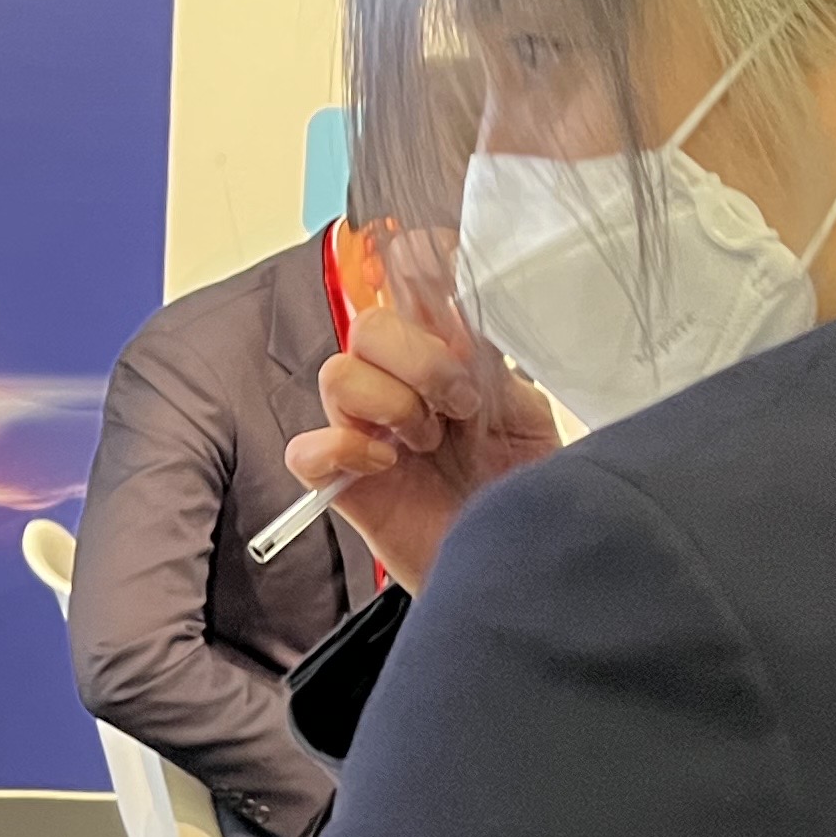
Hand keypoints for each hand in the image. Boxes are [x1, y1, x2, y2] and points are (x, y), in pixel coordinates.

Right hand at [286, 230, 557, 587]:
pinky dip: (346, 449)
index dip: (417, 267)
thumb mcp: (528, 415)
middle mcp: (400, 387)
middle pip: (369, 324)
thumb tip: (461, 318)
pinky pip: (308, 448)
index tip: (450, 285)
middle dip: (421, 358)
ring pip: (338, 374)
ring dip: (393, 404)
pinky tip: (388, 466)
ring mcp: (367, 433)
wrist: (523, 569)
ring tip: (432, 443)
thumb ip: (491, 363)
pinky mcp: (345, 484)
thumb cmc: (525, 497)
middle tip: (462, 404)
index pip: (407, 285)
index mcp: (444, 358)